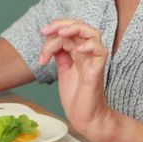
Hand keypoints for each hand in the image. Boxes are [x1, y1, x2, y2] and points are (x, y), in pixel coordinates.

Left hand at [37, 20, 110, 134]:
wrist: (84, 117)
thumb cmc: (76, 96)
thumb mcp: (63, 69)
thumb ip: (60, 54)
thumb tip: (50, 40)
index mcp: (79, 51)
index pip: (70, 30)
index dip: (55, 28)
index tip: (42, 34)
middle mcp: (87, 53)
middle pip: (80, 26)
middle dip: (61, 24)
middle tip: (45, 31)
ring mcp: (93, 60)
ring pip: (93, 33)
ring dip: (76, 29)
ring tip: (61, 33)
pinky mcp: (98, 70)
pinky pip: (100, 51)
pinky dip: (91, 46)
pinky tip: (79, 49)